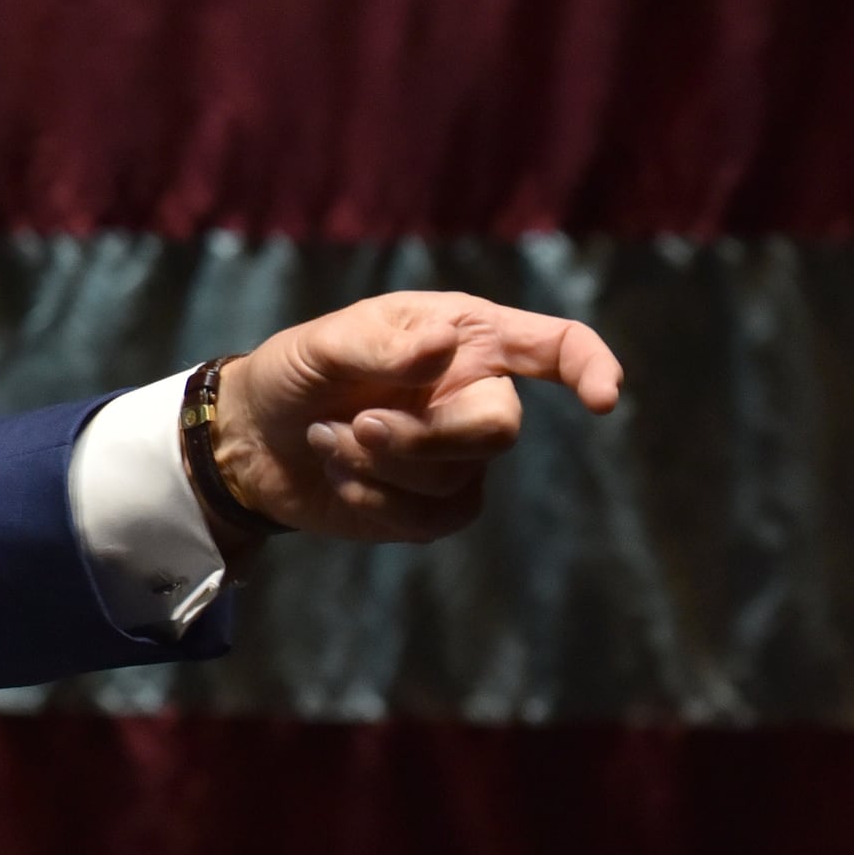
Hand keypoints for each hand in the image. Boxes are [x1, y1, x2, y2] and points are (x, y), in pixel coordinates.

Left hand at [210, 292, 625, 543]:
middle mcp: (473, 393)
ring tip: (329, 438)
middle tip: (360, 424)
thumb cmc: (293, 372)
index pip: (556, 344)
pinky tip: (338, 473)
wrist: (250, 438)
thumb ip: (379, 343)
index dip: (591, 366)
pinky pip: (431, 517)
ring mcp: (460, 454)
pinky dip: (374, 499)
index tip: (603, 398)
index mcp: (464, 336)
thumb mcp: (321, 345)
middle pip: (500, 429)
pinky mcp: (435, 505)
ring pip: (457, 477)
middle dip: (425, 437)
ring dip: (379, 465)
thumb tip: (443, 344)